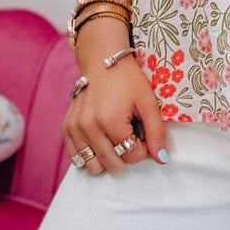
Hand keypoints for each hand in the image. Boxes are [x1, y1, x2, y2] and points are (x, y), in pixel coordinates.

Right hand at [65, 58, 168, 172]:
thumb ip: (156, 132)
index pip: (133, 156)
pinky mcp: (68, 128)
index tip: (141, 133)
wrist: (102, 62)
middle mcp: (89, 127)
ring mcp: (76, 128)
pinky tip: (101, 142)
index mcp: (111, 120)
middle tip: (129, 135)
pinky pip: (77, 158)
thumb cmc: (126, 79)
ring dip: (108, 158)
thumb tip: (161, 158)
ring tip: (114, 139)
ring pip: (95, 166)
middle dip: (127, 154)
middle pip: (114, 164)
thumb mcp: (148, 102)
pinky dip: (91, 155)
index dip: (143, 148)